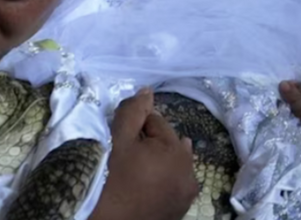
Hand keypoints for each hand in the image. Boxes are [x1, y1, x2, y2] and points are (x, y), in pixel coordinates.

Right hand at [90, 88, 197, 219]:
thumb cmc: (111, 180)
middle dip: (148, 145)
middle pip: (166, 142)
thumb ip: (133, 112)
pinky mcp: (180, 209)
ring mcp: (187, 193)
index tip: (120, 143)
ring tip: (134, 174)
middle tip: (125, 160)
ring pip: (170, 163)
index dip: (134, 128)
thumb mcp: (118, 141)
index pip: (155, 122)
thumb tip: (147, 91)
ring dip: (156, 162)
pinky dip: (161, 180)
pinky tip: (144, 187)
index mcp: (177, 150)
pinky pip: (172, 183)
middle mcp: (190, 171)